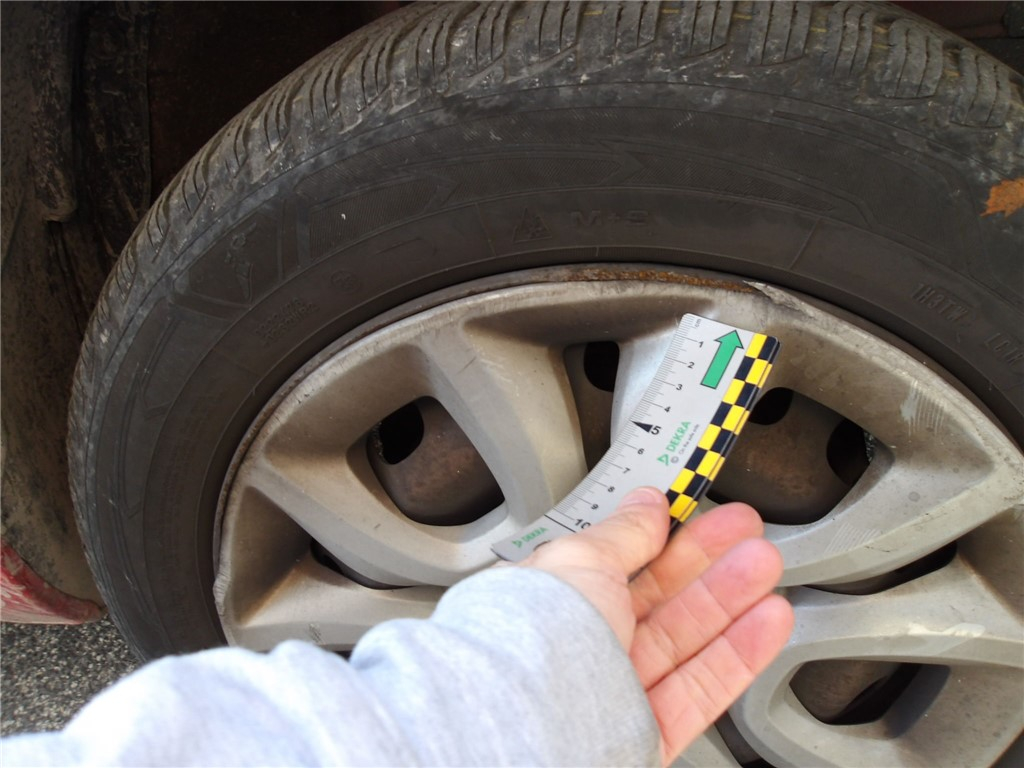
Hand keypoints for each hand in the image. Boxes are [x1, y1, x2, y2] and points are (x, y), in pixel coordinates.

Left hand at [521, 487, 792, 765]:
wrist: (532, 725)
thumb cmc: (534, 639)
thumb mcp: (579, 560)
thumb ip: (622, 533)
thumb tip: (647, 505)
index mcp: (550, 601)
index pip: (611, 563)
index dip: (659, 536)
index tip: (695, 515)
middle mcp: (579, 648)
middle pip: (655, 601)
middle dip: (705, 561)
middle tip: (743, 531)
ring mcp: (613, 691)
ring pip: (683, 642)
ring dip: (729, 599)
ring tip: (765, 563)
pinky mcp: (646, 734)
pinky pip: (700, 690)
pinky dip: (737, 655)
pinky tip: (766, 621)